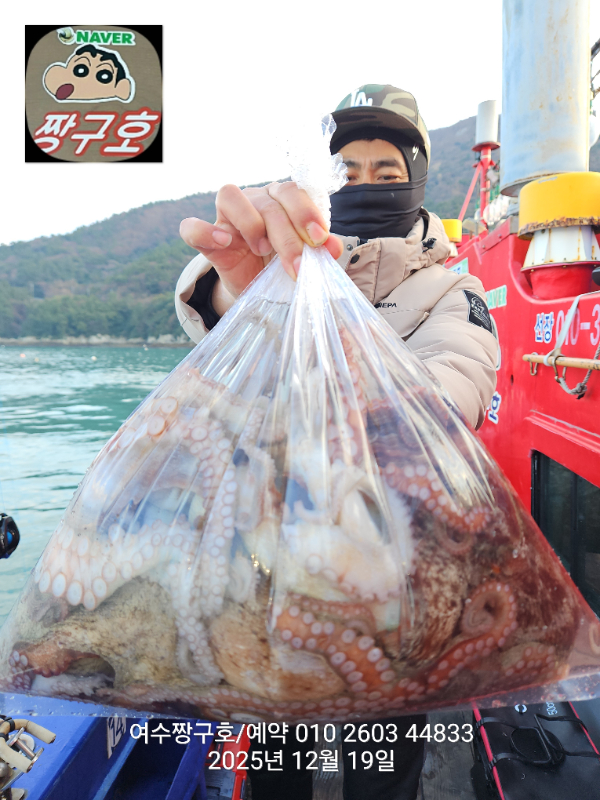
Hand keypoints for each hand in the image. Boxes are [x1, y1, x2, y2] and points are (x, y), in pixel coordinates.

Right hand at [179, 182, 343, 300]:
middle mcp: (254, 199)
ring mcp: (227, 217)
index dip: (306, 213)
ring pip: (231, 196)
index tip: (320, 240)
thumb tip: (334, 248)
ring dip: (251, 224)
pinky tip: (225, 242)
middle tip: (298, 265)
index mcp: (281, 199)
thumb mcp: (304, 259)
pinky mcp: (207, 240)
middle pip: (269, 203)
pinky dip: (205, 231)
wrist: (259, 290)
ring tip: (263, 251)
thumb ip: (319, 250)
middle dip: (288, 236)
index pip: (292, 191)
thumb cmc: (283, 267)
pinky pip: (192, 227)